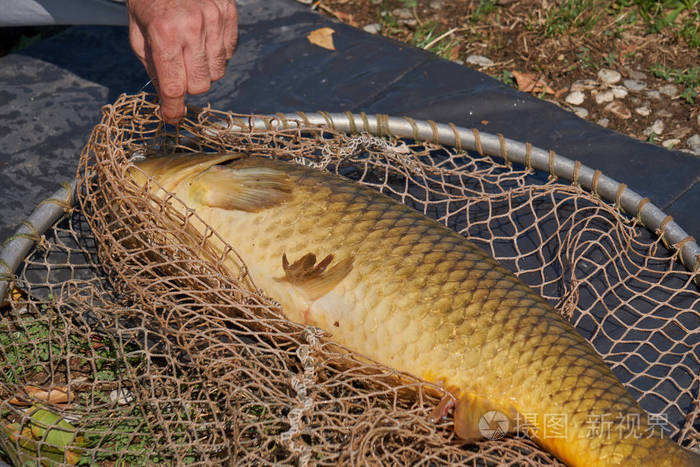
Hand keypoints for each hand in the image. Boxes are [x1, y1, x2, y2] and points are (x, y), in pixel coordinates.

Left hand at [127, 0, 237, 122]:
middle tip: (178, 73)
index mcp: (164, 33)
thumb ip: (152, 65)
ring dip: (204, 70)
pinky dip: (217, 54)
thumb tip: (167, 96)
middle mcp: (192, 28)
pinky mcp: (229, 14)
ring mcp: (215, 20)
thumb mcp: (138, 31)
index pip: (173, 86)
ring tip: (192, 52)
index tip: (171, 117)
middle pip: (199, 84)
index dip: (172, 107)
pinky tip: (204, 40)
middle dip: (188, 85)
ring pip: (218, 71)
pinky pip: (229, 53)